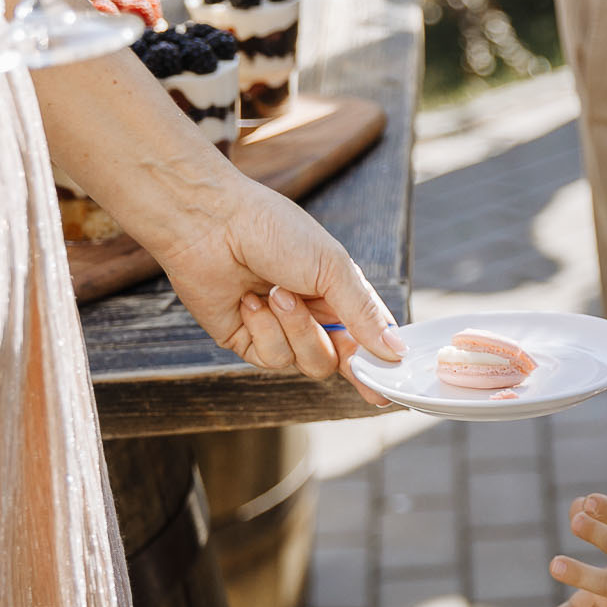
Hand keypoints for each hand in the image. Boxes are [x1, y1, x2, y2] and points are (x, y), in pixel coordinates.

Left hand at [136, 169, 408, 402]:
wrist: (210, 223)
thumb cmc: (273, 231)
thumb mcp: (333, 268)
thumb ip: (365, 315)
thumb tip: (397, 353)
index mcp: (340, 295)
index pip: (370, 339)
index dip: (382, 363)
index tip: (393, 383)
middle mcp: (312, 316)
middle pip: (342, 361)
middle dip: (340, 350)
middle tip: (333, 331)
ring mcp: (279, 332)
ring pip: (310, 363)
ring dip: (296, 329)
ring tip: (276, 293)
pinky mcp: (247, 342)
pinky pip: (273, 358)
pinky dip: (265, 330)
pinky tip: (249, 301)